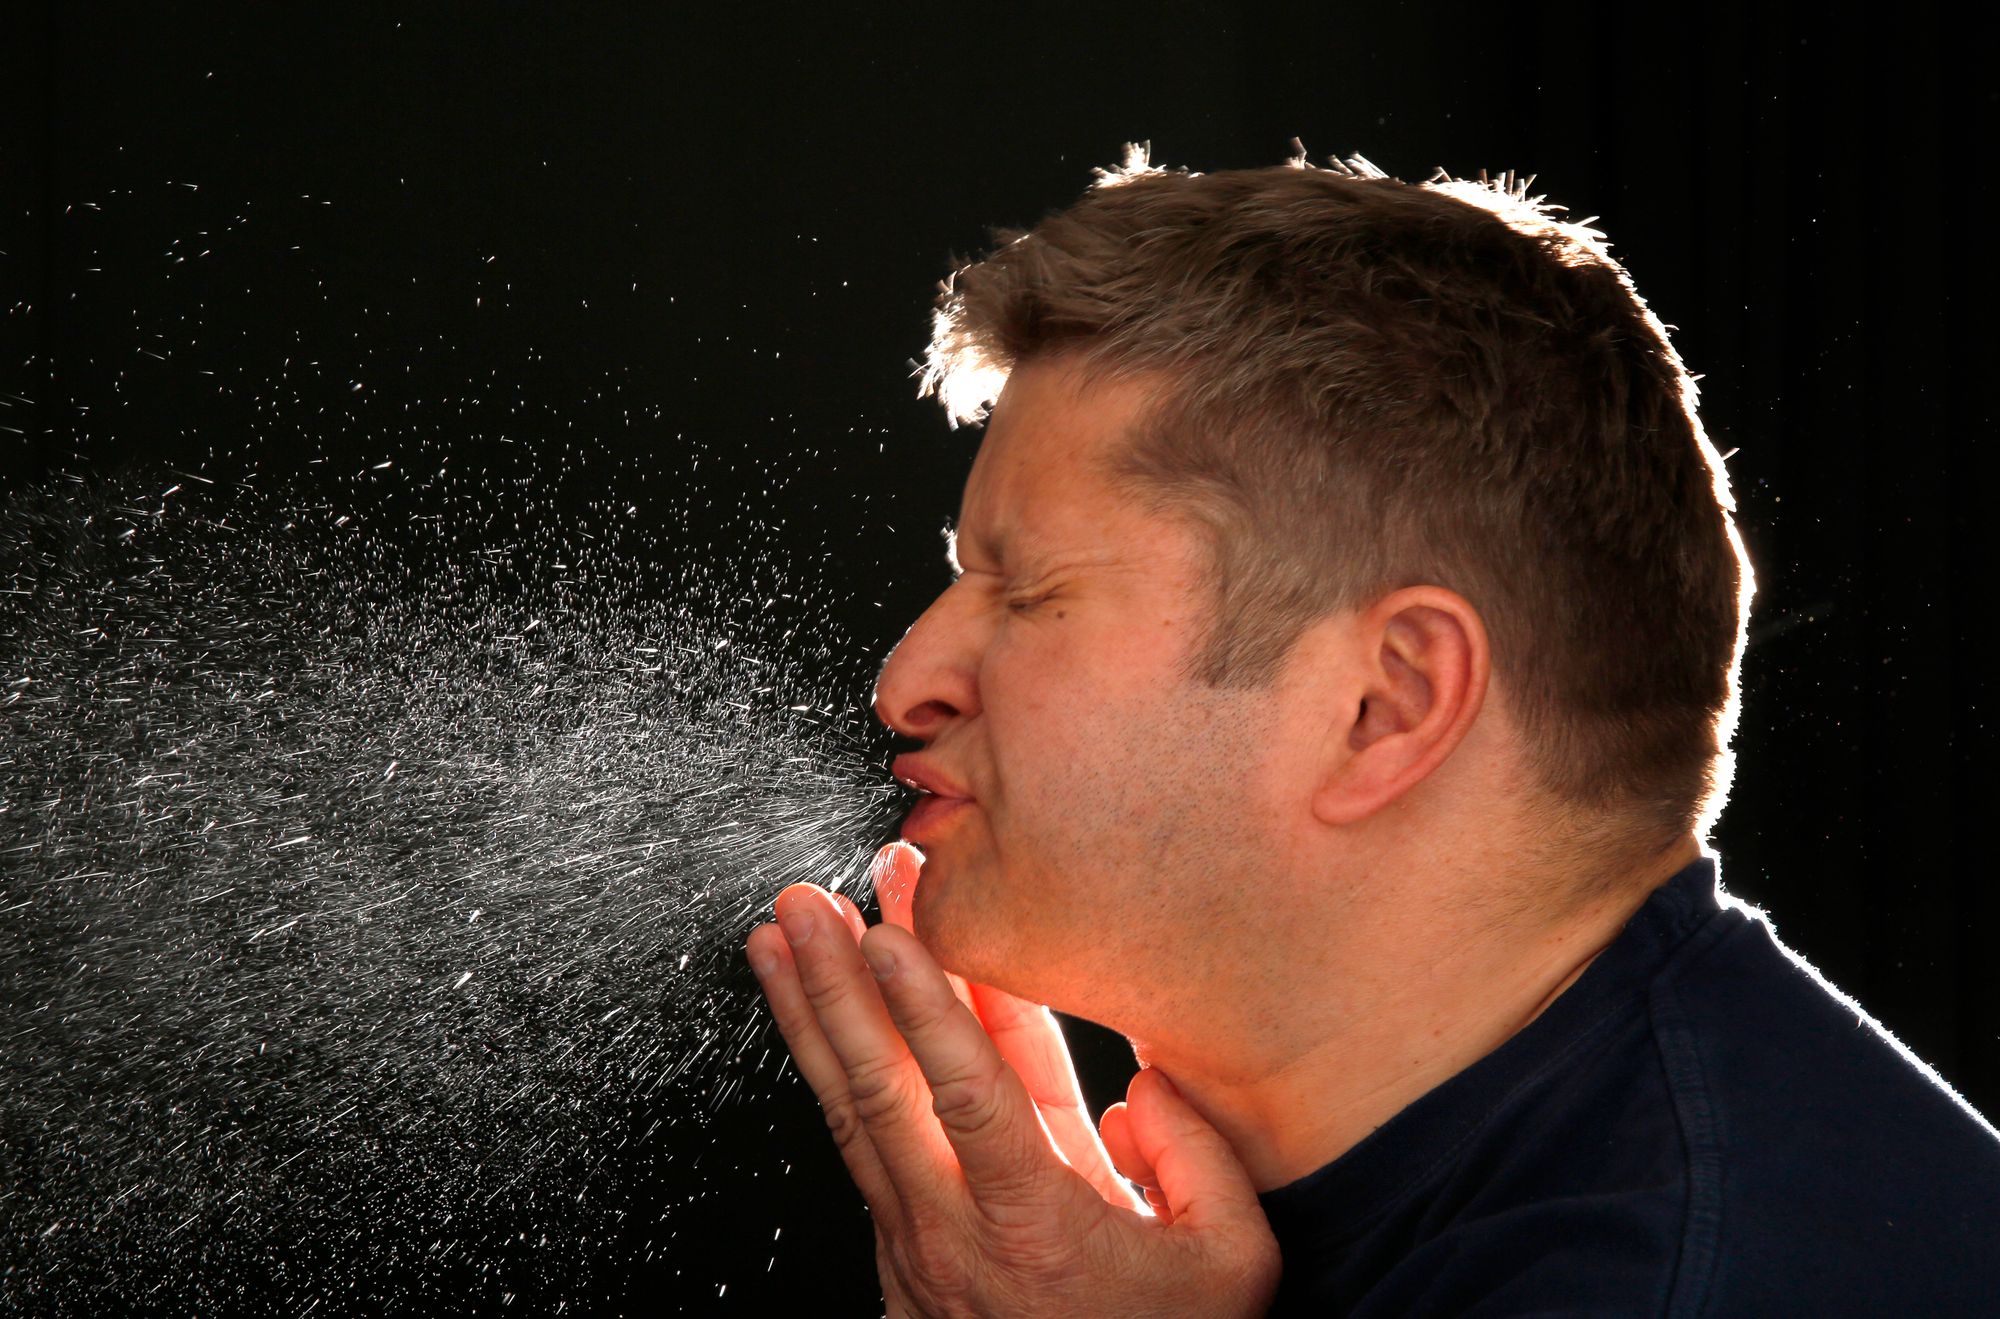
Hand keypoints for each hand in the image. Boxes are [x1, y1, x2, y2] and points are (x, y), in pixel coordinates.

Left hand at [746, 842, 1280, 1317]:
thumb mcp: (1229, 1261)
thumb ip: (1196, 1156)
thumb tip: (1143, 1081)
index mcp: (1037, 1226)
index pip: (969, 1095)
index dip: (926, 1009)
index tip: (888, 936)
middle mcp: (957, 1233)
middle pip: (878, 1092)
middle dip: (836, 985)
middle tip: (805, 902)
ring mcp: (915, 1248)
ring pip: (849, 1115)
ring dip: (809, 1018)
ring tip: (778, 939)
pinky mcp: (900, 1256)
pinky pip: (858, 1148)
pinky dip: (831, 1073)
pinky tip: (816, 1021)